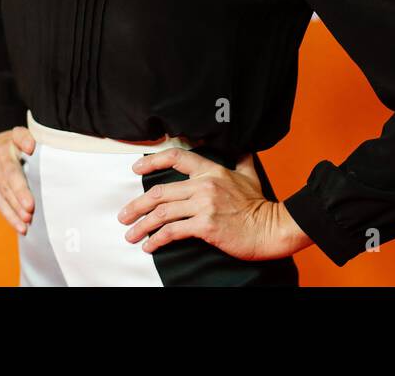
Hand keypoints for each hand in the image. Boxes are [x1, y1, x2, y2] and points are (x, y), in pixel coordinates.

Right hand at [0, 126, 36, 233]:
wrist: (0, 147)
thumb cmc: (19, 144)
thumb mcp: (23, 135)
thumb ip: (26, 138)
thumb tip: (30, 147)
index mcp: (6, 146)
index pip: (14, 157)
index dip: (21, 167)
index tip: (30, 161)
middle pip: (9, 178)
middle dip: (19, 195)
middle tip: (30, 209)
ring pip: (4, 194)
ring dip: (15, 210)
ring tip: (27, 222)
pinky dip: (10, 216)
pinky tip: (21, 228)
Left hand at [117, 149, 310, 260]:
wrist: (270, 228)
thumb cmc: (259, 206)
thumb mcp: (250, 175)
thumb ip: (241, 160)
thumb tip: (243, 148)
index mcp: (212, 171)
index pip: (177, 157)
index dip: (153, 162)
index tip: (136, 169)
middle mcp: (205, 185)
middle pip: (160, 191)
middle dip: (137, 205)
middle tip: (124, 215)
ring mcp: (204, 205)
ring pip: (163, 212)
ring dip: (142, 225)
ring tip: (130, 234)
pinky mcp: (205, 226)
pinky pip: (173, 231)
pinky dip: (157, 239)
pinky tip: (149, 246)